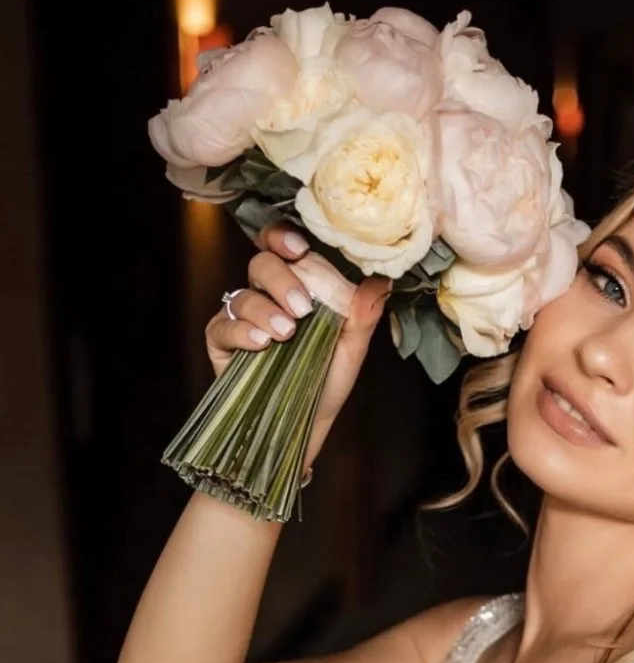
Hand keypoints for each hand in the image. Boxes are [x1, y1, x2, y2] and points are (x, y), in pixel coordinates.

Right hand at [204, 223, 390, 466]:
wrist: (304, 424)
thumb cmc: (326, 381)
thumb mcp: (351, 349)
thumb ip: (363, 315)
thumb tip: (382, 281)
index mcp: (295, 285)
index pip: (283, 247)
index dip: (283, 238)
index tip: (298, 249)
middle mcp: (265, 295)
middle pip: (261, 264)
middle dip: (281, 280)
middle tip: (301, 309)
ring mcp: (241, 318)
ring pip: (243, 295)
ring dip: (265, 310)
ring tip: (286, 334)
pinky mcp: (221, 342)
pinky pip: (224, 325)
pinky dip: (243, 332)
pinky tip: (262, 345)